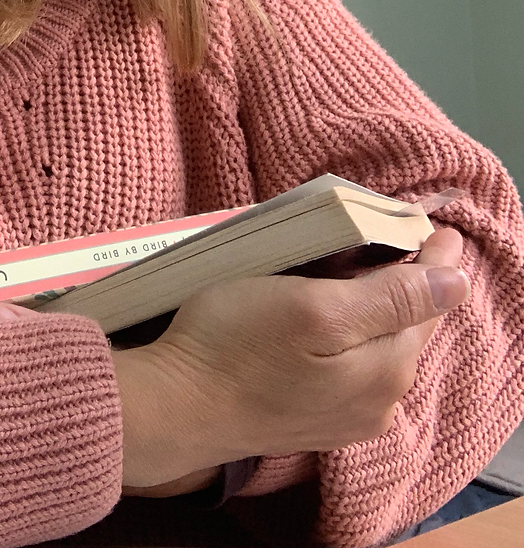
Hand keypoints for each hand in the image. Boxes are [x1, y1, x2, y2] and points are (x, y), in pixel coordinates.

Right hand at [114, 226, 467, 488]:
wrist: (175, 405)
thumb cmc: (236, 342)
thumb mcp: (314, 306)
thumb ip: (392, 298)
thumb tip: (457, 279)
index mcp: (388, 368)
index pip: (430, 298)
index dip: (429, 254)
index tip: (417, 215)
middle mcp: (381, 402)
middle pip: (407, 324)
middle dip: (402, 279)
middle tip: (383, 230)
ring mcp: (349, 416)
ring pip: (380, 344)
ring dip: (375, 304)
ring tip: (352, 263)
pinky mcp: (317, 418)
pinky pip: (354, 365)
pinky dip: (351, 331)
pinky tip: (327, 312)